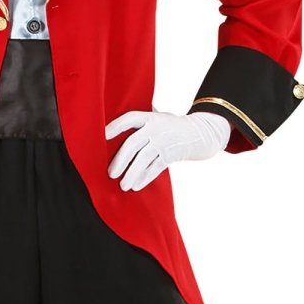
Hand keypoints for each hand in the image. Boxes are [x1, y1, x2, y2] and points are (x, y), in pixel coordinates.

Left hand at [104, 110, 229, 191]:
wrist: (201, 133)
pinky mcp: (171, 154)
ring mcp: (164, 142)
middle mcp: (156, 128)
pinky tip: (136, 186)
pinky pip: (156, 168)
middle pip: (133, 143)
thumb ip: (140, 120)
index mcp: (149, 117)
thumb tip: (112, 125)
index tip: (102, 135)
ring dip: (132, 173)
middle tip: (110, 174)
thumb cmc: (171, 125)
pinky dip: (145, 177)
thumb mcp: (158, 116)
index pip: (129, 119)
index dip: (115, 126)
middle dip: (120, 160)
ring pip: (144, 159)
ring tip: (122, 185)